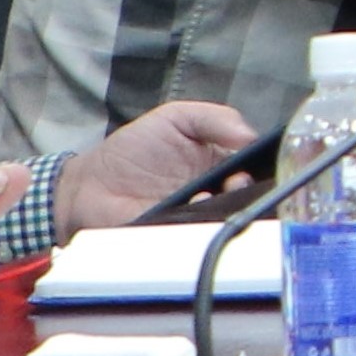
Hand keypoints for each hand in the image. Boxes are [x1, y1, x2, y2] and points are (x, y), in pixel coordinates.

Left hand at [56, 99, 263, 231]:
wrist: (88, 186)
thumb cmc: (132, 150)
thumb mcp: (175, 118)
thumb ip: (215, 118)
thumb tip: (250, 136)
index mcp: (222, 164)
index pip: (259, 168)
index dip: (266, 167)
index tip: (253, 164)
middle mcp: (218, 192)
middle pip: (252, 196)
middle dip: (249, 190)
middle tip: (235, 183)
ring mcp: (201, 217)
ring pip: (231, 218)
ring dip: (226, 208)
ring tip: (208, 197)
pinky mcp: (182, 237)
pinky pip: (203, 237)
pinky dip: (202, 224)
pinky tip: (190, 208)